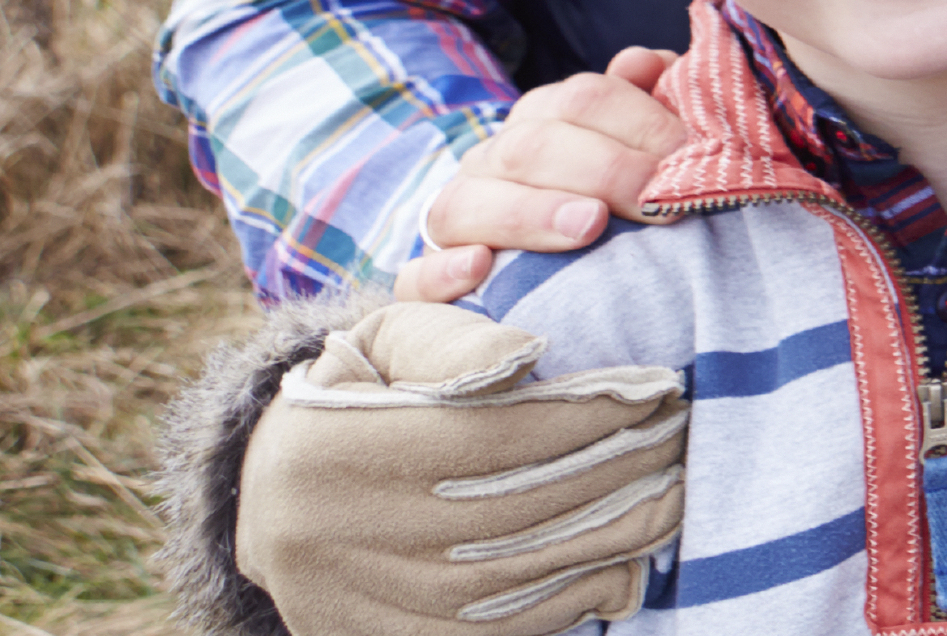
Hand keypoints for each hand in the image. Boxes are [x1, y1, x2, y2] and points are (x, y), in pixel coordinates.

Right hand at [235, 301, 686, 635]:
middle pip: (510, 512)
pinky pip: (489, 633)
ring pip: (508, 580)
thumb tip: (528, 355)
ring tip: (671, 499)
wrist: (266, 494)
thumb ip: (454, 342)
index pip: (493, 437)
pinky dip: (565, 602)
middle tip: (679, 442)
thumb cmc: (356, 389)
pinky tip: (622, 568)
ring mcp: (354, 600)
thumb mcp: (388, 339)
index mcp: (337, 448)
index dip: (586, 415)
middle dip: (613, 475)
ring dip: (606, 542)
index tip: (656, 390)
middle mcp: (337, 534)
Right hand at [403, 46, 686, 302]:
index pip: (584, 100)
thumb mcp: (644, 137)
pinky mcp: (428, 278)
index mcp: (544, 116)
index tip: (689, 157)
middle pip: (532, 148)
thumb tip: (641, 63)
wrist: (561, 253)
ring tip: (590, 226)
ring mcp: (456, 216)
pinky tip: (480, 267)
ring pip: (469, 205)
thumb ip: (649, 97)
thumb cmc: (622, 190)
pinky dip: (441, 273)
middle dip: (604, 170)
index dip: (641, 122)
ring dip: (531, 214)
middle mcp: (493, 159)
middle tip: (658, 200)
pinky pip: (414, 278)